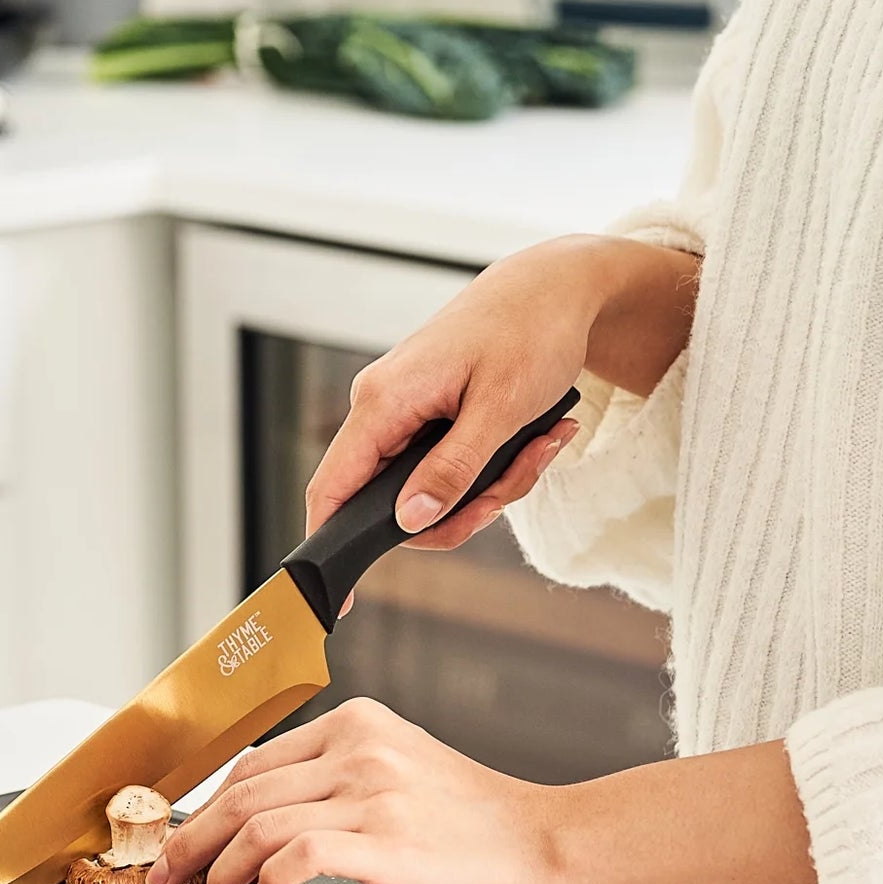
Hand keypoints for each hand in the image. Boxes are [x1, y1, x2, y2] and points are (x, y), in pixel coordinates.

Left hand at [148, 707, 817, 883]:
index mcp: (357, 725)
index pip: (256, 763)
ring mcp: (370, 792)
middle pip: (241, 791)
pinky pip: (296, 853)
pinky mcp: (384, 839)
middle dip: (192, 840)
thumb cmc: (483, 827)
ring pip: (257, 823)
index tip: (189, 841)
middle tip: (172, 877)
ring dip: (220, 870)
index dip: (207, 807)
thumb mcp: (403, 773)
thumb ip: (340, 781)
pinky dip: (267, 879)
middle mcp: (358, 749)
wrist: (551, 846)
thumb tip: (269, 826)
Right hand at [307, 233, 698, 553]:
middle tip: (515, 485)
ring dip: (491, 487)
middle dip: (462, 510)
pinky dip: (496, 466)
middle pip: (393, 502)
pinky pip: (450, 468)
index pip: (332, 487)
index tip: (334, 597)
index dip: (327, 544)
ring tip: (540, 446)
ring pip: (430, 491)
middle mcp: (382, 408)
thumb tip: (408, 522)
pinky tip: (537, 437)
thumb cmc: (530, 332)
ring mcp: (405, 412)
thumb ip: (452, 470)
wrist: (556, 285)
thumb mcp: (500, 410)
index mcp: (382, 402)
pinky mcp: (430, 415)